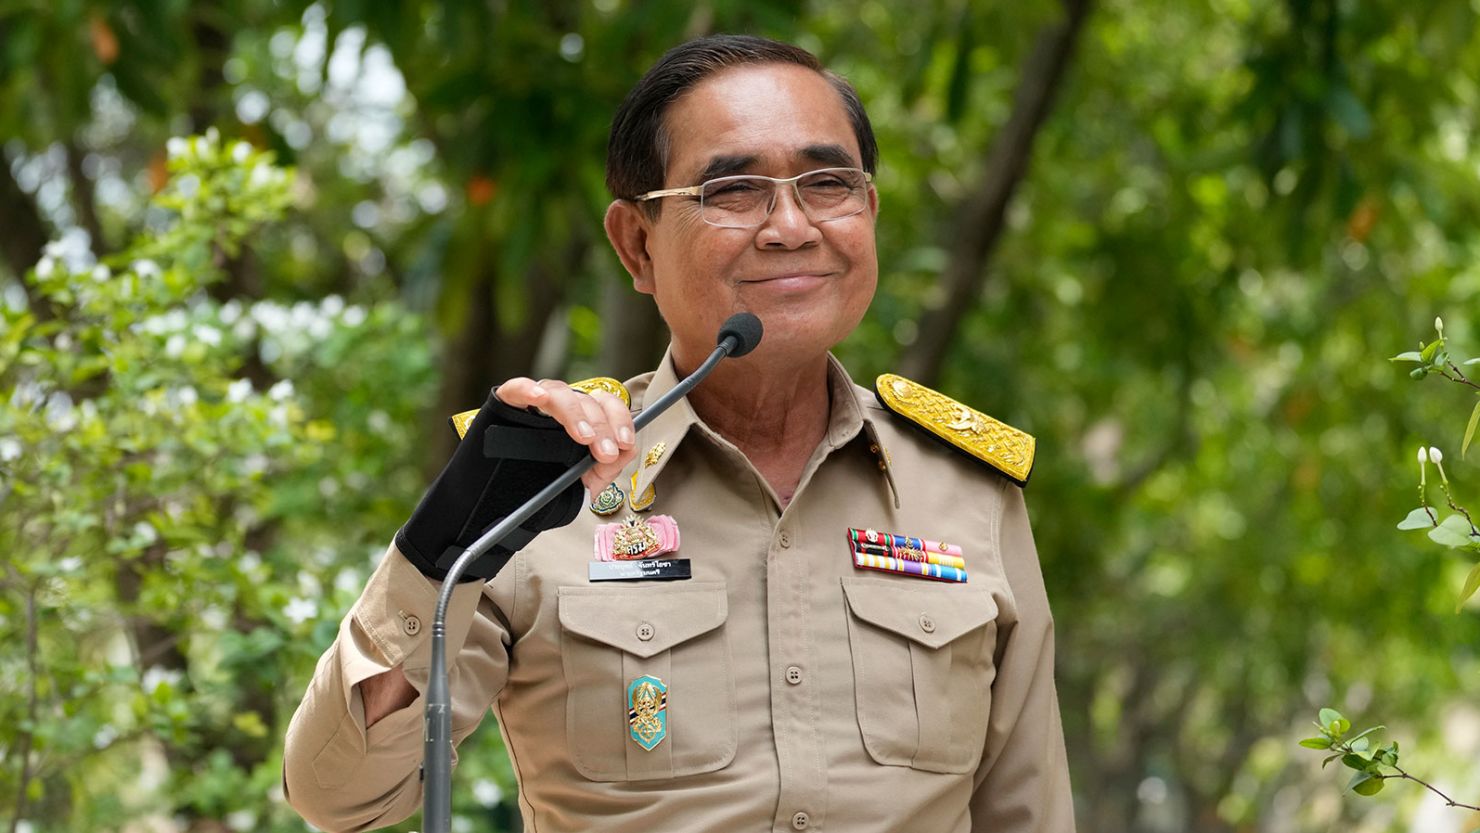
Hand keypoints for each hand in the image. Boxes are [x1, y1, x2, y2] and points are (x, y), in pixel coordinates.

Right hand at [494, 378, 637, 494]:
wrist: (501, 497)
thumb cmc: (545, 483)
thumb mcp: (581, 482)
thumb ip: (606, 468)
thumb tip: (627, 451)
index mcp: (583, 419)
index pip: (607, 406)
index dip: (620, 420)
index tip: (625, 443)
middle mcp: (562, 406)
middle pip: (586, 400)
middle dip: (601, 426)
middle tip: (605, 453)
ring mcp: (534, 402)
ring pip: (559, 392)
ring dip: (574, 413)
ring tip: (583, 436)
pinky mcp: (507, 403)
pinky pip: (516, 388)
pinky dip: (528, 389)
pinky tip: (538, 397)